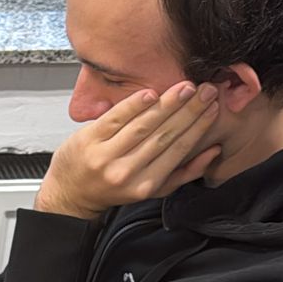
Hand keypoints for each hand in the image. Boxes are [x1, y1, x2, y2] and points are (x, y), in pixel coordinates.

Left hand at [35, 82, 224, 220]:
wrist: (71, 193)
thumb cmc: (113, 189)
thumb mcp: (152, 189)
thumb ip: (183, 173)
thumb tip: (212, 151)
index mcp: (145, 185)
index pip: (178, 150)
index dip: (198, 127)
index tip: (212, 108)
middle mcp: (125, 172)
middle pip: (164, 135)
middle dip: (189, 110)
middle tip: (205, 91)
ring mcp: (105, 155)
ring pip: (143, 125)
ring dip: (168, 104)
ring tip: (185, 88)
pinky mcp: (88, 140)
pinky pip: (115, 118)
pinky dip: (134, 105)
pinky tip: (151, 93)